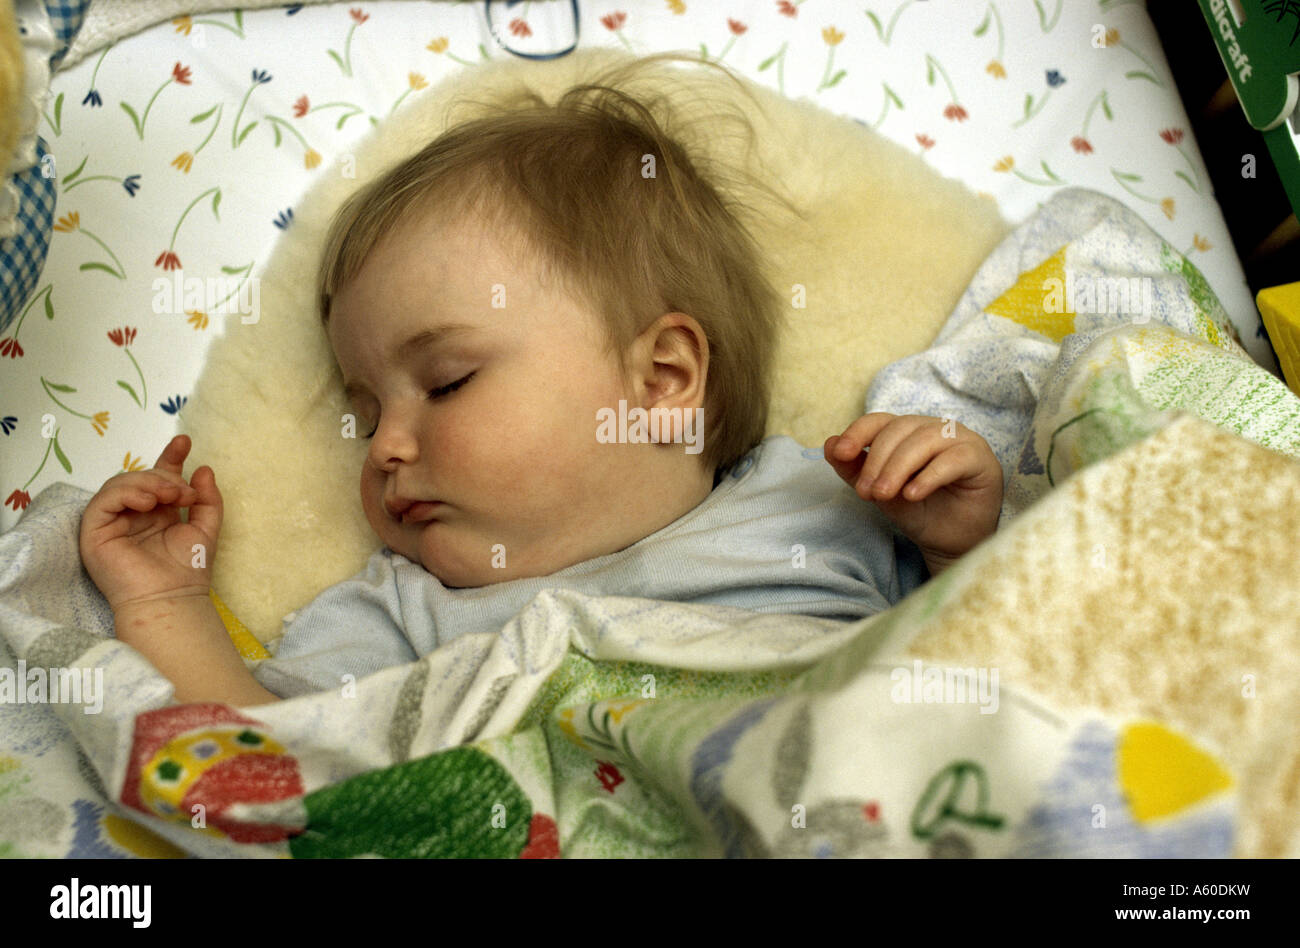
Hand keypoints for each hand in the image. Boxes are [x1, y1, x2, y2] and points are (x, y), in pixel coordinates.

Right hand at [79, 434, 222, 610]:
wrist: (172, 599)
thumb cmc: (188, 570)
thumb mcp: (206, 527)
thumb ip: (207, 498)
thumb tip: (203, 468)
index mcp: (156, 513)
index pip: (158, 478)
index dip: (169, 457)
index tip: (185, 441)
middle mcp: (132, 515)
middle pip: (139, 477)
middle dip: (164, 476)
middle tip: (183, 492)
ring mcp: (112, 523)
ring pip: (120, 485)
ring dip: (147, 483)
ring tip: (169, 496)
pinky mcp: (94, 532)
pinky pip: (103, 500)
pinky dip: (126, 494)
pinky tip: (147, 503)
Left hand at [824, 413, 1001, 561]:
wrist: (952, 541)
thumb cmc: (920, 512)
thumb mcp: (882, 494)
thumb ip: (856, 471)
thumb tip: (829, 446)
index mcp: (908, 431)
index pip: (879, 421)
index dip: (857, 433)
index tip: (839, 454)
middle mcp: (933, 429)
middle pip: (899, 430)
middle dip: (877, 461)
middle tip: (866, 493)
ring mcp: (960, 439)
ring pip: (924, 441)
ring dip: (898, 468)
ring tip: (884, 495)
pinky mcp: (980, 458)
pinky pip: (953, 459)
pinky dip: (929, 476)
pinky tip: (912, 494)